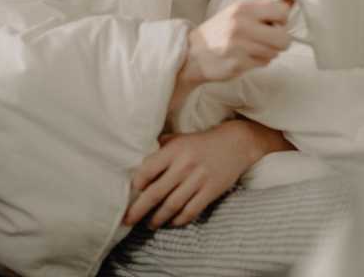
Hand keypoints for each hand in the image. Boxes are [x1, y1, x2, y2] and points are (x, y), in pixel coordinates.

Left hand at [122, 120, 259, 228]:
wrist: (236, 143)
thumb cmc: (202, 141)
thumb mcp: (181, 138)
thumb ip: (162, 147)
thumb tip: (140, 159)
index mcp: (175, 150)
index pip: (148, 170)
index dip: (137, 184)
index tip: (132, 193)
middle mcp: (185, 165)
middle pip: (156, 193)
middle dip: (139, 210)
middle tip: (127, 220)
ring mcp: (198, 179)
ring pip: (172, 206)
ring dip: (157, 218)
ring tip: (149, 224)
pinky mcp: (211, 191)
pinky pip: (190, 211)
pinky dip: (179, 220)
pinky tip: (171, 222)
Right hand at [177, 0, 297, 85]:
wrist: (193, 53)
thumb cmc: (221, 30)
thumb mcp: (241, 11)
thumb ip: (268, 4)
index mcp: (243, 9)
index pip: (281, 11)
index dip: (283, 19)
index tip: (274, 22)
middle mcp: (241, 26)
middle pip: (284, 38)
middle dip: (280, 41)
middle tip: (269, 39)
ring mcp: (239, 47)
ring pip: (275, 53)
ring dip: (269, 52)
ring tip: (252, 48)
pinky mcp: (238, 64)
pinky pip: (264, 63)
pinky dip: (258, 62)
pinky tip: (245, 57)